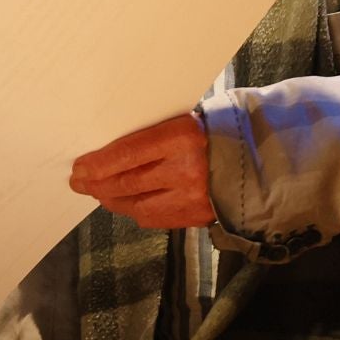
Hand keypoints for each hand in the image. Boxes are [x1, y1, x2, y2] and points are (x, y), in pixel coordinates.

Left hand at [69, 114, 216, 228]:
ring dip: (112, 200)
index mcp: (182, 136)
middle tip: (79, 182)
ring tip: (97, 192)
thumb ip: (153, 135)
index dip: (98, 164)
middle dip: (98, 184)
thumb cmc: (216, 130)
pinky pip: (157, 219)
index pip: (128, 153)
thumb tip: (110, 149)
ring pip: (138, 205)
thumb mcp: (185, 120)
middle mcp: (187, 170)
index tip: (78, 168)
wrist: (261, 157)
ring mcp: (194, 198)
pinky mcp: (198, 217)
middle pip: (128, 182)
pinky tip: (125, 204)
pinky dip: (136, 211)